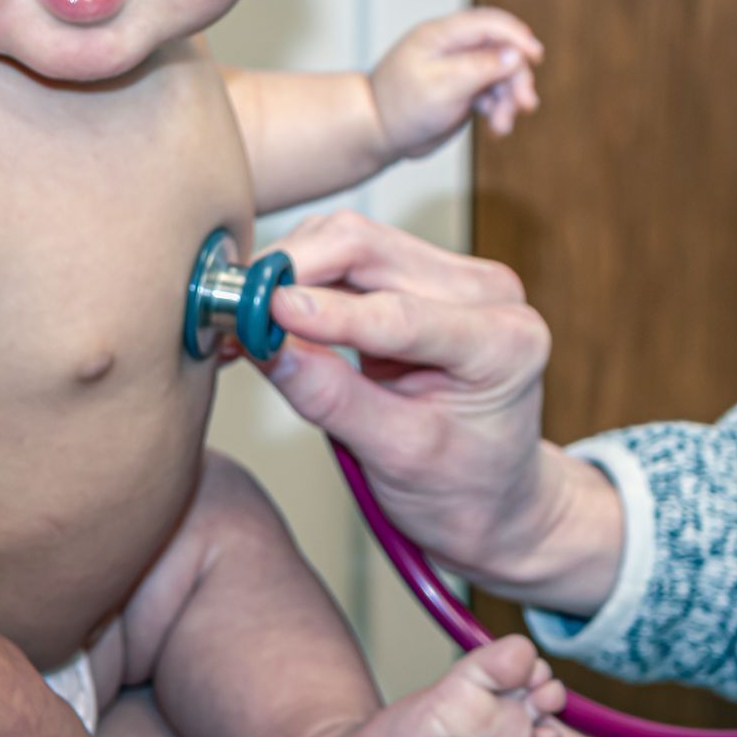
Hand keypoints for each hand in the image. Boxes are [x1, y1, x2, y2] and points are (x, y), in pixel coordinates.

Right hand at [257, 210, 619, 608]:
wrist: (497, 497)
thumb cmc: (462, 490)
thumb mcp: (397, 457)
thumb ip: (330, 397)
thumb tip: (265, 345)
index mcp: (504, 341)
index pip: (401, 313)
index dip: (326, 310)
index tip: (264, 311)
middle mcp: (487, 292)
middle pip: (372, 248)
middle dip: (294, 270)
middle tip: (232, 307)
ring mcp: (458, 276)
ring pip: (355, 239)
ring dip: (294, 269)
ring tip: (246, 317)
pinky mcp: (425, 275)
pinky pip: (354, 255)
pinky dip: (305, 276)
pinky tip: (272, 309)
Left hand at [369, 9, 543, 160]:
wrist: (376, 133)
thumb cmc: (401, 106)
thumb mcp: (443, 86)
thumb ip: (481, 68)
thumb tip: (516, 54)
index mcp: (442, 35)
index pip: (489, 23)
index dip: (517, 35)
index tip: (536, 56)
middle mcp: (453, 47)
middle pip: (501, 51)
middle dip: (517, 77)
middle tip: (525, 104)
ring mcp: (459, 68)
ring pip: (501, 75)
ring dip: (509, 99)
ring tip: (503, 126)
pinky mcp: (463, 90)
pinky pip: (493, 93)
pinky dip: (500, 109)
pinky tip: (498, 128)